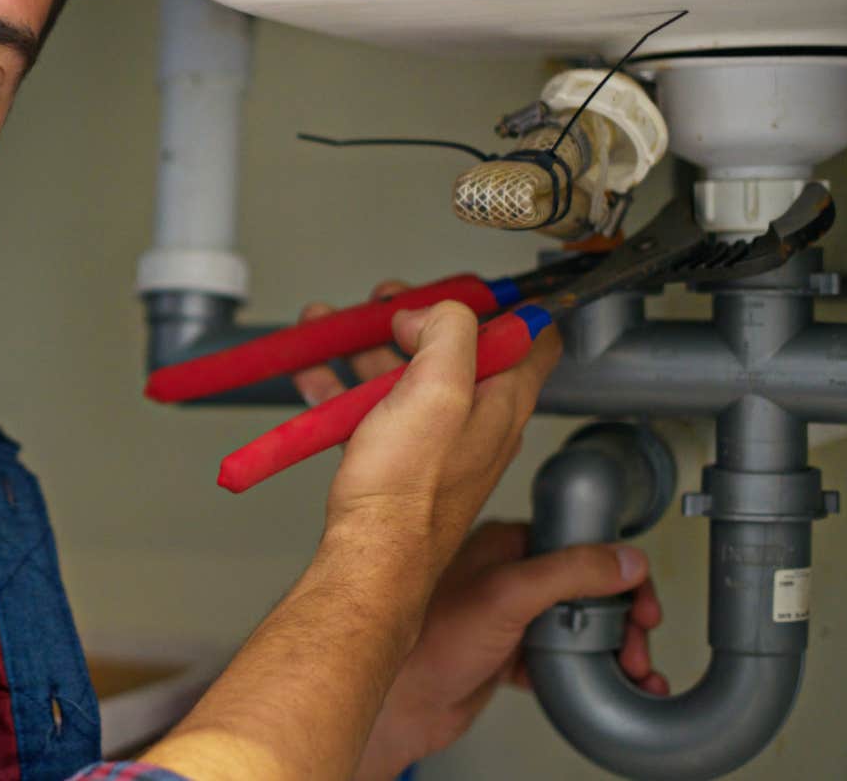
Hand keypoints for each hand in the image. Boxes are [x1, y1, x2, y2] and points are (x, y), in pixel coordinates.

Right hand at [292, 280, 563, 579]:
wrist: (370, 557)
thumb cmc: (406, 493)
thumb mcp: (437, 390)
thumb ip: (448, 333)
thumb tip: (431, 314)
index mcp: (502, 402)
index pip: (531, 337)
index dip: (500, 302)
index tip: (461, 288)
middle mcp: (476, 422)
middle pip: (455, 350)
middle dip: (415, 317)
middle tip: (385, 304)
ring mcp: (436, 443)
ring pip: (406, 377)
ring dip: (368, 346)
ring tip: (331, 329)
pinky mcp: (398, 462)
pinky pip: (372, 410)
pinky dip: (343, 386)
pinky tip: (315, 376)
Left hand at [353, 521, 667, 780]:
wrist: (398, 704)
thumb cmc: (427, 642)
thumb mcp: (506, 595)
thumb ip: (569, 573)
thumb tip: (624, 559)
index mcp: (501, 545)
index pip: (578, 544)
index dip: (618, 573)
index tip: (642, 601)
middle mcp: (505, 576)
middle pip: (586, 589)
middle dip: (622, 620)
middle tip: (638, 647)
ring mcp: (508, 617)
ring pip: (577, 625)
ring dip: (613, 648)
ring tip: (635, 672)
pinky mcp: (507, 654)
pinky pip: (562, 658)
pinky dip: (592, 671)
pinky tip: (612, 685)